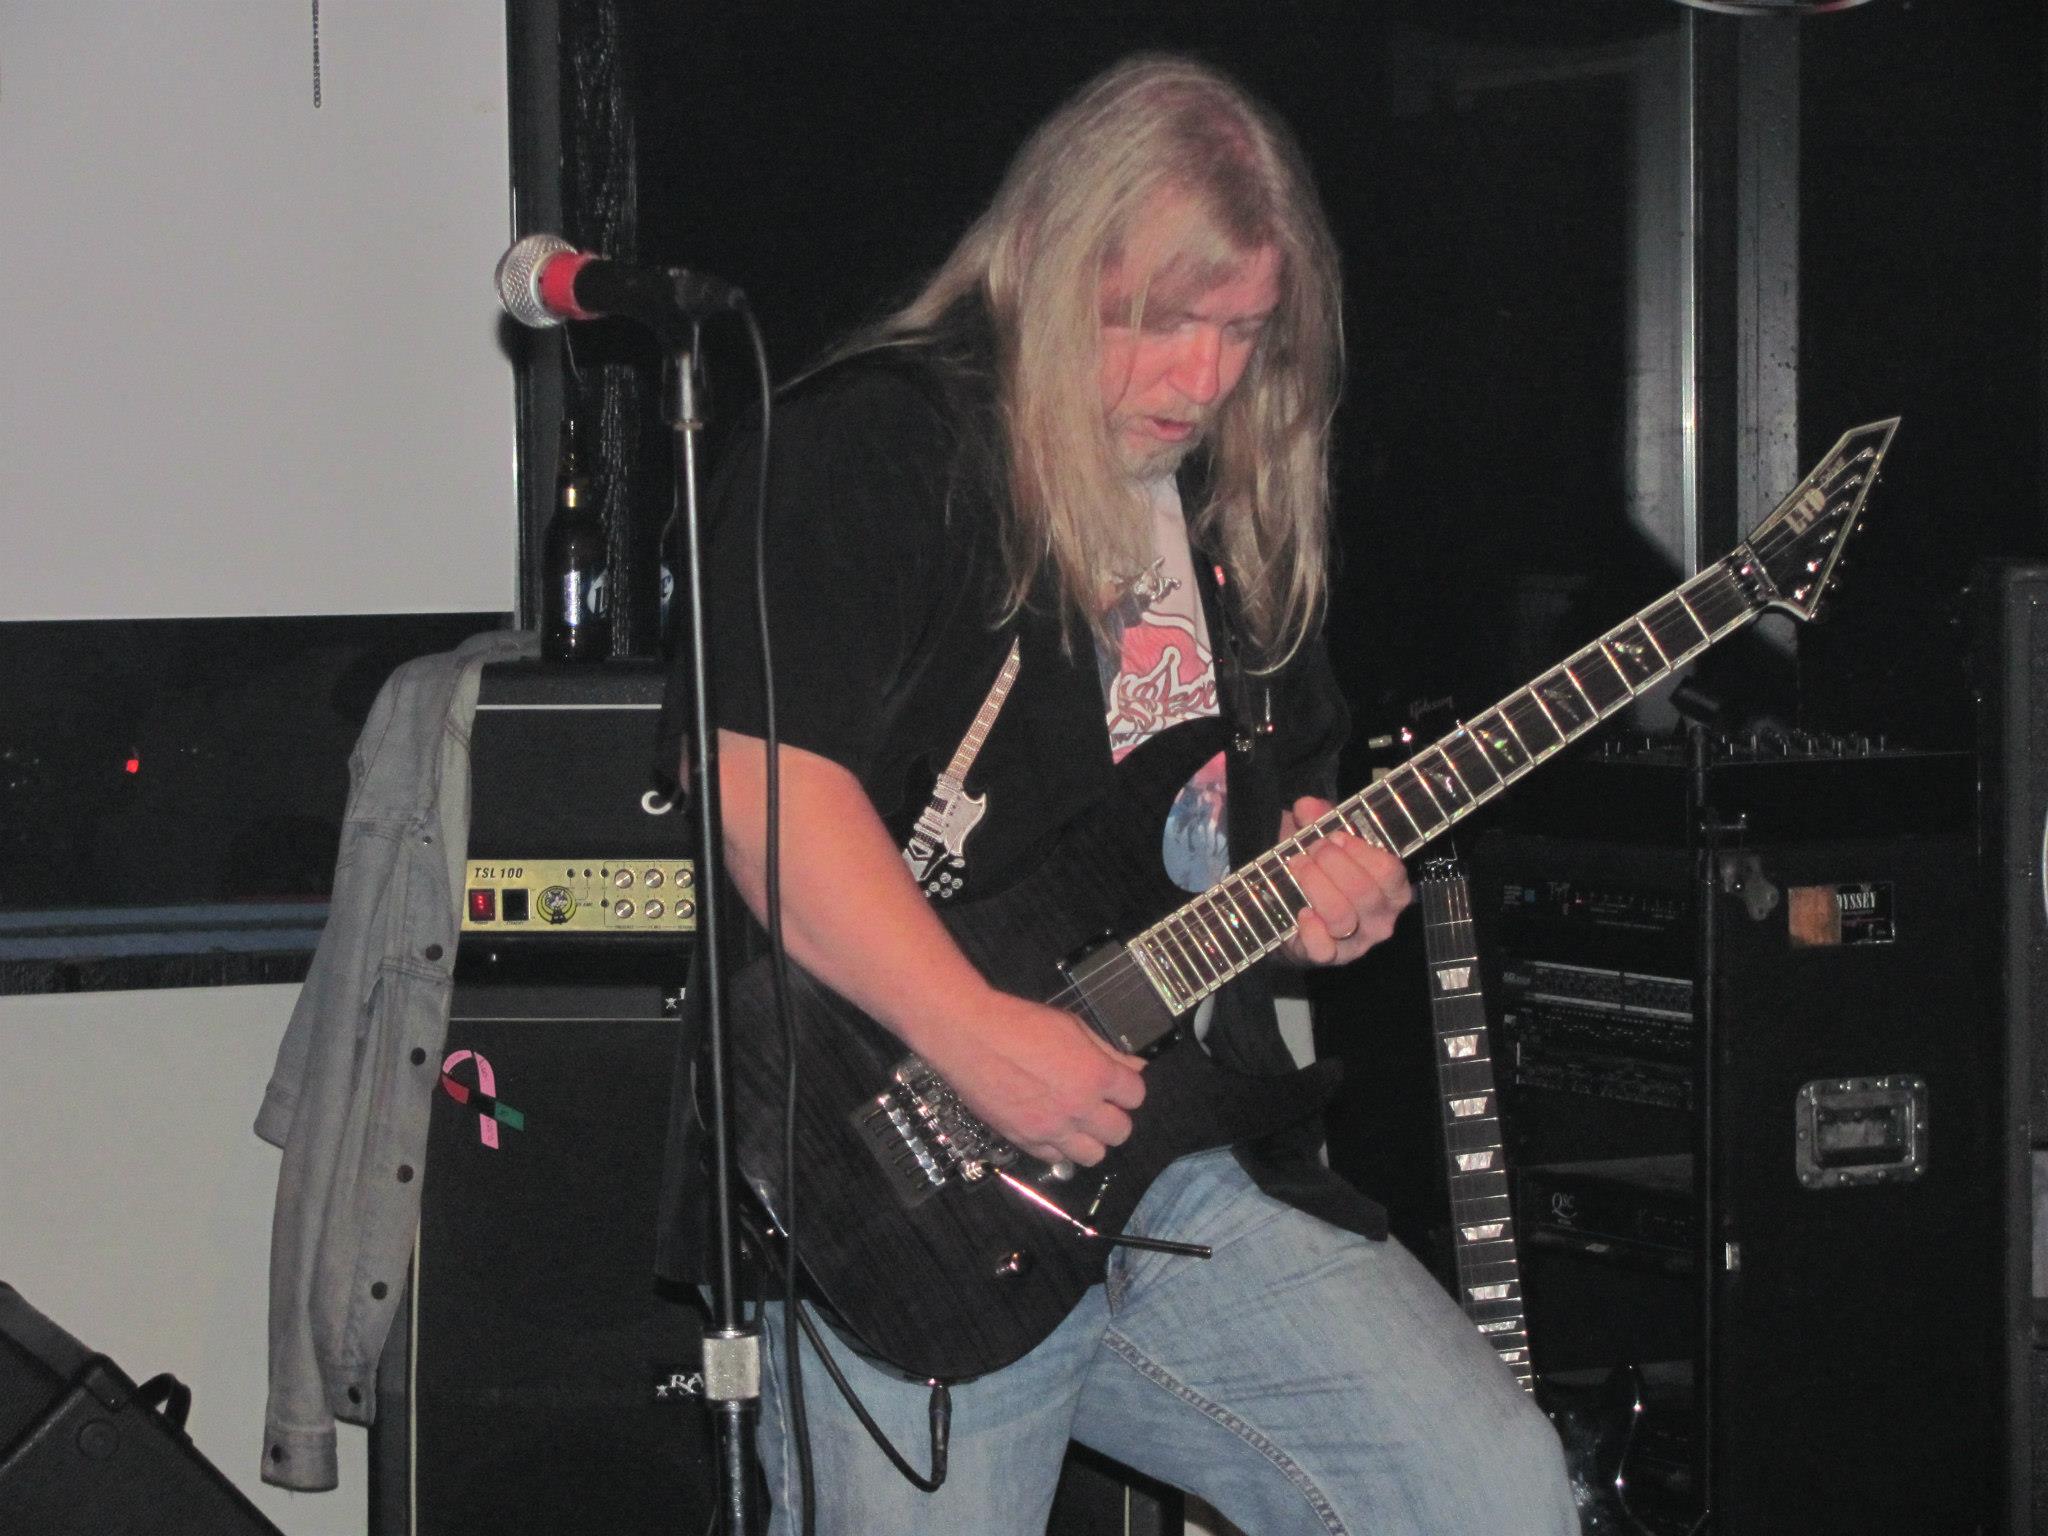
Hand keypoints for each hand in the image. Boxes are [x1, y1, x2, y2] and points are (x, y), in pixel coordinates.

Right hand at [916, 991, 1146, 1168]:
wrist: (970, 1036)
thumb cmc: (1021, 1023)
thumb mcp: (1071, 1026)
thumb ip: (1107, 1050)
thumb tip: (1136, 1065)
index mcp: (1095, 1075)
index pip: (1136, 1095)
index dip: (1128, 1087)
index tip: (1117, 1082)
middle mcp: (1079, 1108)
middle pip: (1121, 1132)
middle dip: (1115, 1116)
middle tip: (1099, 1103)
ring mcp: (1051, 1129)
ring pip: (1093, 1156)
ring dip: (1091, 1139)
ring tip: (1078, 1121)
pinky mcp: (1024, 1141)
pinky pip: (1055, 1159)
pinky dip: (1058, 1147)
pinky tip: (1051, 1127)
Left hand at [1277, 796, 1411, 965]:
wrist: (1292, 914)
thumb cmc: (1319, 872)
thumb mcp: (1318, 840)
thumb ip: (1316, 820)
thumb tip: (1307, 807)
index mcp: (1392, 888)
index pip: (1389, 870)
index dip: (1359, 850)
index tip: (1333, 836)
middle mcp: (1381, 919)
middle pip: (1364, 891)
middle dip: (1331, 864)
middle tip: (1310, 850)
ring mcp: (1357, 942)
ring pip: (1341, 916)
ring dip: (1314, 886)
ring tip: (1297, 868)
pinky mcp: (1330, 959)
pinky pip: (1323, 949)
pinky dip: (1310, 929)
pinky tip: (1301, 913)